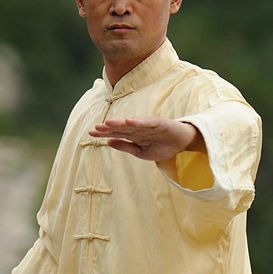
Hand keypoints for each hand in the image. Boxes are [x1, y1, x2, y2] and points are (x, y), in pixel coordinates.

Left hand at [88, 117, 204, 161]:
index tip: (90, 133)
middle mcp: (138, 128)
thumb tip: (108, 142)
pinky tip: (128, 121)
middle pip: (120, 128)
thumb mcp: (141, 152)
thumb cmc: (162, 146)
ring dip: (119, 124)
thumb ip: (125, 146)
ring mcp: (148, 125)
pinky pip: (147, 122)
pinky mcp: (159, 123)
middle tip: (94, 129)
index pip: (116, 133)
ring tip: (107, 124)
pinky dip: (138, 121)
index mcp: (133, 135)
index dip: (104, 133)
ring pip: (131, 124)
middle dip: (108, 128)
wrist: (182, 144)